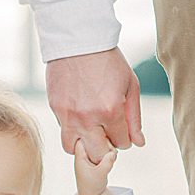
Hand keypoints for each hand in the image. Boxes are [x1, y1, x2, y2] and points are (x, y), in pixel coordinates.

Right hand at [45, 47, 144, 162]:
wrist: (79, 41)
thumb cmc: (108, 61)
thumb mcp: (130, 86)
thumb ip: (134, 118)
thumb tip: (138, 143)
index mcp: (111, 111)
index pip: (121, 144)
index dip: (123, 138)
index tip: (120, 128)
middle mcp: (88, 118)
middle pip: (98, 154)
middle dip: (105, 147)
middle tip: (106, 134)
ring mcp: (69, 114)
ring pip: (74, 149)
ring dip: (83, 144)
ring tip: (89, 130)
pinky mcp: (55, 108)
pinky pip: (63, 130)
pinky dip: (72, 127)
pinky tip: (78, 112)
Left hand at [74, 139, 116, 194]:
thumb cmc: (91, 186)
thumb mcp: (100, 174)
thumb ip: (106, 162)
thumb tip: (113, 152)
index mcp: (80, 157)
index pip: (82, 139)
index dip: (91, 136)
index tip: (102, 140)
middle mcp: (84, 155)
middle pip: (93, 140)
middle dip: (103, 143)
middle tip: (111, 151)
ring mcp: (90, 157)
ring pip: (99, 145)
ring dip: (107, 149)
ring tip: (112, 156)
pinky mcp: (97, 160)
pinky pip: (103, 151)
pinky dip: (109, 153)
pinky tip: (112, 159)